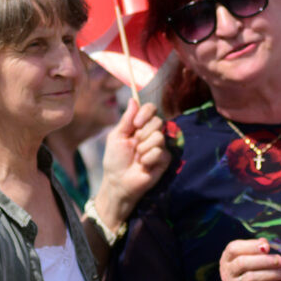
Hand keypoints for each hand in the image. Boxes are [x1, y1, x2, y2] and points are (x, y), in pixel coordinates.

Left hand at [96, 99, 170, 224]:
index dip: (146, 113)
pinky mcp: (165, 160)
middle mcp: (152, 134)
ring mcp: (160, 146)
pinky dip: (147, 159)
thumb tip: (133, 99)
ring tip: (137, 157)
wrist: (117, 181)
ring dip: (143, 148)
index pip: (151, 109)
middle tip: (134, 144)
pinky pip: (160, 152)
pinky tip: (143, 165)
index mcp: (140, 126)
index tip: (135, 123)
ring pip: (159, 137)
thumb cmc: (115, 159)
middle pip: (158, 121)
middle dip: (142, 134)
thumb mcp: (117, 136)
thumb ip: (126, 119)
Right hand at [219, 238, 280, 280]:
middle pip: (242, 263)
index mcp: (227, 258)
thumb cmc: (247, 275)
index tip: (267, 247)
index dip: (250, 246)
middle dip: (264, 261)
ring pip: (251, 278)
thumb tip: (264, 242)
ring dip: (271, 274)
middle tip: (280, 260)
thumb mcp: (248, 261)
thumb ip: (255, 250)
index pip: (234, 248)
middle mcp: (227, 271)